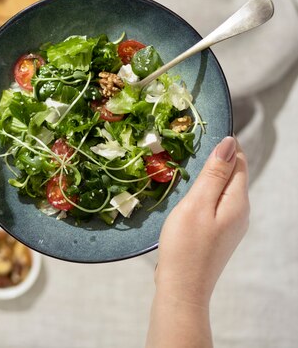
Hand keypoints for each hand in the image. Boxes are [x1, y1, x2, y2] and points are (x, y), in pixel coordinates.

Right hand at [155, 136, 248, 306]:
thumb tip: (229, 143)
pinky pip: (216, 203)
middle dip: (216, 159)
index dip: (223, 145)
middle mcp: (240, 212)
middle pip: (233, 174)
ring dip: (209, 176)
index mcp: (238, 202)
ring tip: (186, 168)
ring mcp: (231, 225)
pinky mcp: (220, 233)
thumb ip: (214, 173)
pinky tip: (189, 195)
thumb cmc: (186, 246)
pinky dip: (205, 192)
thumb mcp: (197, 204)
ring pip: (223, 189)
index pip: (239, 161)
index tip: (201, 134)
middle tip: (189, 148)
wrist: (182, 289)